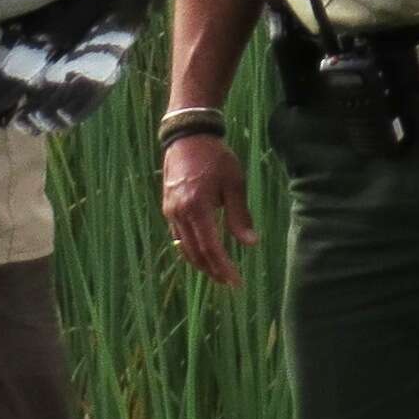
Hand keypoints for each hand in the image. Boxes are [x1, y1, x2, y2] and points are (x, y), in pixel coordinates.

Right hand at [161, 134, 258, 285]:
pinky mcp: (168, 207)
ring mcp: (170, 211)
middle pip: (195, 253)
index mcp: (197, 207)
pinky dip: (191, 249)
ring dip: (201, 263)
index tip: (236, 281)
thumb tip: (250, 244)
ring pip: (185, 247)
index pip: (211, 248)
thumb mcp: (234, 184)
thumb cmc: (215, 157)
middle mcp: (179, 213)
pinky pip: (178, 236)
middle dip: (213, 270)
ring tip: (218, 272)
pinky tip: (203, 252)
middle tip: (229, 282)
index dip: (223, 267)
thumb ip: (240, 216)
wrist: (188, 136)